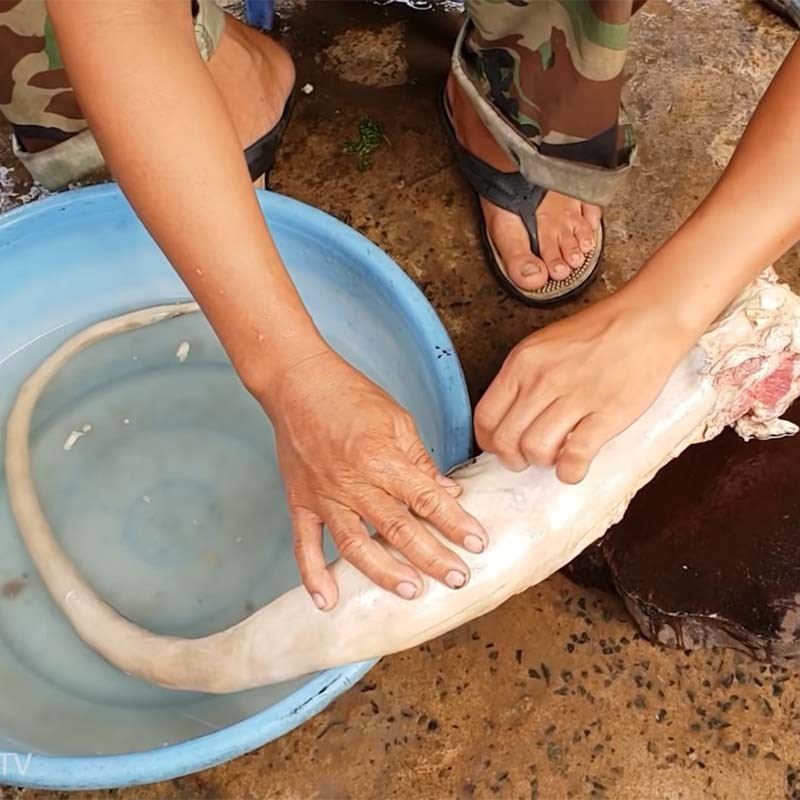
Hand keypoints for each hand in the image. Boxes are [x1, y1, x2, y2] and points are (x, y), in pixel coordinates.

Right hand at [261, 349, 487, 609]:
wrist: (297, 381)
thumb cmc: (350, 395)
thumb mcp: (396, 420)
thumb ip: (420, 460)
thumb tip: (448, 492)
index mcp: (383, 458)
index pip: (427, 499)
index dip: (455, 523)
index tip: (478, 543)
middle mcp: (354, 482)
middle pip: (398, 529)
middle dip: (431, 557)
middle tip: (458, 579)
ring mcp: (324, 496)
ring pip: (355, 544)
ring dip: (384, 573)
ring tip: (411, 592)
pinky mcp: (300, 501)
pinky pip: (304, 544)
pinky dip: (313, 574)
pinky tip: (328, 601)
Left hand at [475, 294, 691, 482]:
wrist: (647, 320)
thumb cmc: (597, 333)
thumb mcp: (544, 345)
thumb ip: (523, 377)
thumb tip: (510, 415)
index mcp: (522, 363)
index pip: (486, 416)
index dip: (490, 440)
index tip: (501, 447)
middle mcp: (542, 380)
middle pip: (506, 439)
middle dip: (513, 458)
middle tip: (528, 458)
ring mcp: (574, 397)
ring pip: (535, 450)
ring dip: (542, 462)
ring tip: (555, 456)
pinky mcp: (606, 414)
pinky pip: (575, 456)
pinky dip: (570, 471)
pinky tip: (574, 468)